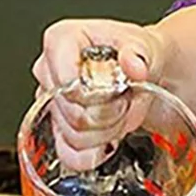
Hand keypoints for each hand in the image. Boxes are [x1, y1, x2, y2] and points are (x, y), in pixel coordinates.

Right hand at [32, 18, 165, 170]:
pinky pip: (68, 155)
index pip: (65, 80)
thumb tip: (132, 64)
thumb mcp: (146, 45)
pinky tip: (110, 137)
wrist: (146, 74)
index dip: (94, 93)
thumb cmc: (137, 54)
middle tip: (126, 98)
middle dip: (108, 113)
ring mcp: (50, 103)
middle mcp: (49, 70)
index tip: (116, 87)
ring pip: (73, 136)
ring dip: (107, 132)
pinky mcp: (56, 130)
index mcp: (62, 40)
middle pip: (72, 112)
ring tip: (121, 112)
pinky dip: (95, 153)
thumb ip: (139, 53)